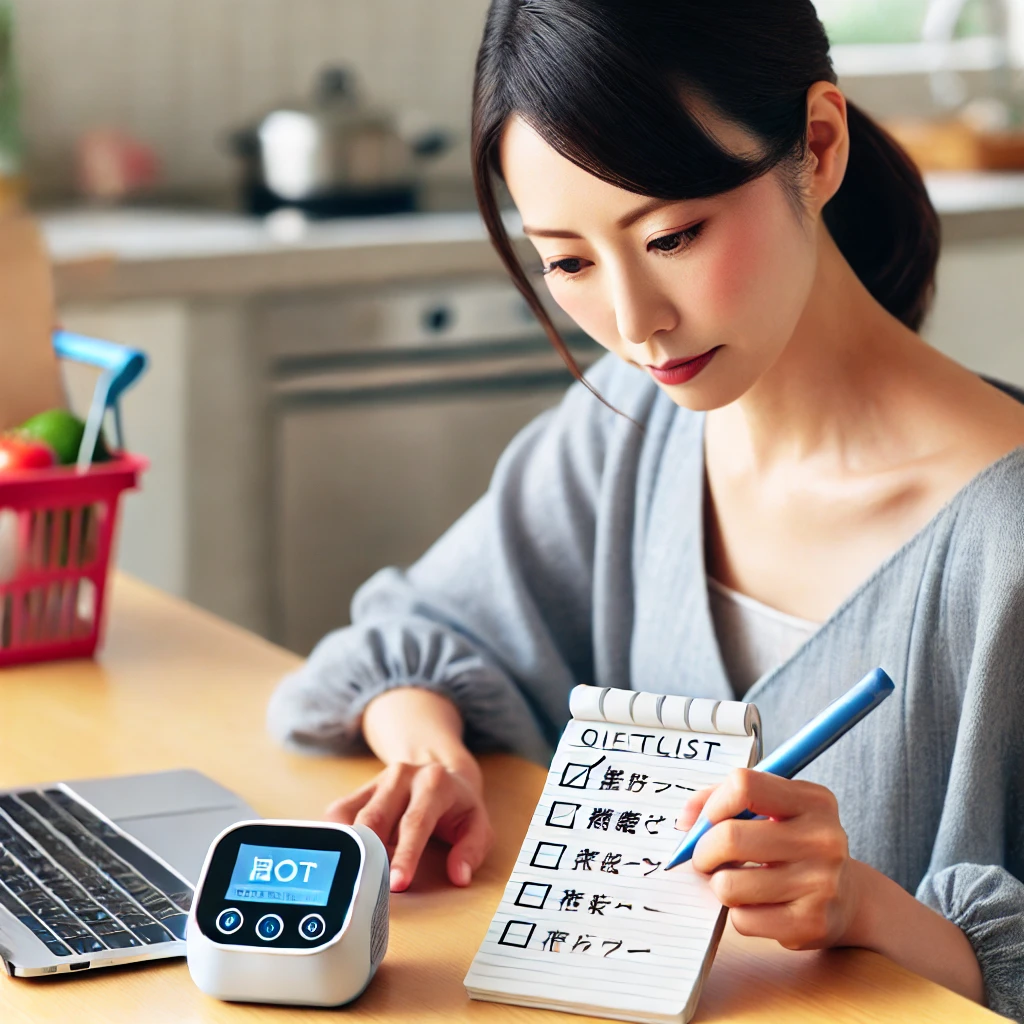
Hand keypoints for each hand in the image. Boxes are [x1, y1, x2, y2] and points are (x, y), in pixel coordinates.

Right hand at [326, 760, 493, 892]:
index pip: (415, 822)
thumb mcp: (477, 823)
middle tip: (368, 889)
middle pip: (376, 818)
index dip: (405, 855)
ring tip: (355, 875)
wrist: (441, 772)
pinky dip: (338, 837)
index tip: (397, 883)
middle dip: (368, 856)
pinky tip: (344, 856)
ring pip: (351, 815)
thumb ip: (472, 849)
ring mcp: (378, 780)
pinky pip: (338, 812)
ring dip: (350, 848)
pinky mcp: (361, 789)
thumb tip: (459, 875)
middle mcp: (403, 776)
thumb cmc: (457, 806)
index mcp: (434, 784)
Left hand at [677, 768, 861, 950]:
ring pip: (729, 885)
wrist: (849, 896)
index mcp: (812, 800)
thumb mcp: (772, 806)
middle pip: (730, 838)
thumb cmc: (793, 843)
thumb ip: (722, 798)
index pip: (744, 785)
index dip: (713, 803)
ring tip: (736, 880)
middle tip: (706, 858)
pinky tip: (757, 904)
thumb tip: (685, 821)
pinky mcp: (811, 923)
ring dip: (720, 884)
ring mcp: (820, 883)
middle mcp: (823, 839)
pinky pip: (743, 919)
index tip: (707, 819)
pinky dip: (738, 913)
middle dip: (703, 851)